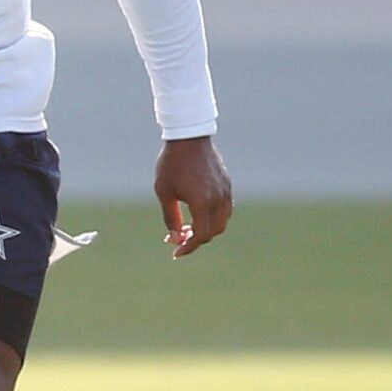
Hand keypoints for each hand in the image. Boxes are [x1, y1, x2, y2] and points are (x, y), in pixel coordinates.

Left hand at [156, 135, 232, 256]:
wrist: (188, 138)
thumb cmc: (172, 164)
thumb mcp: (164, 192)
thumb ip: (171, 218)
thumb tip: (176, 238)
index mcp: (202, 202)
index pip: (201, 236)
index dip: (188, 248)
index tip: (176, 252)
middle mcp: (218, 199)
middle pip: (213, 232)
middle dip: (196, 240)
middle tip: (178, 238)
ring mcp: (225, 191)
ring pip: (222, 222)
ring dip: (207, 229)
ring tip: (188, 227)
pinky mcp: (227, 184)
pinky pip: (225, 209)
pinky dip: (214, 217)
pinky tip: (198, 213)